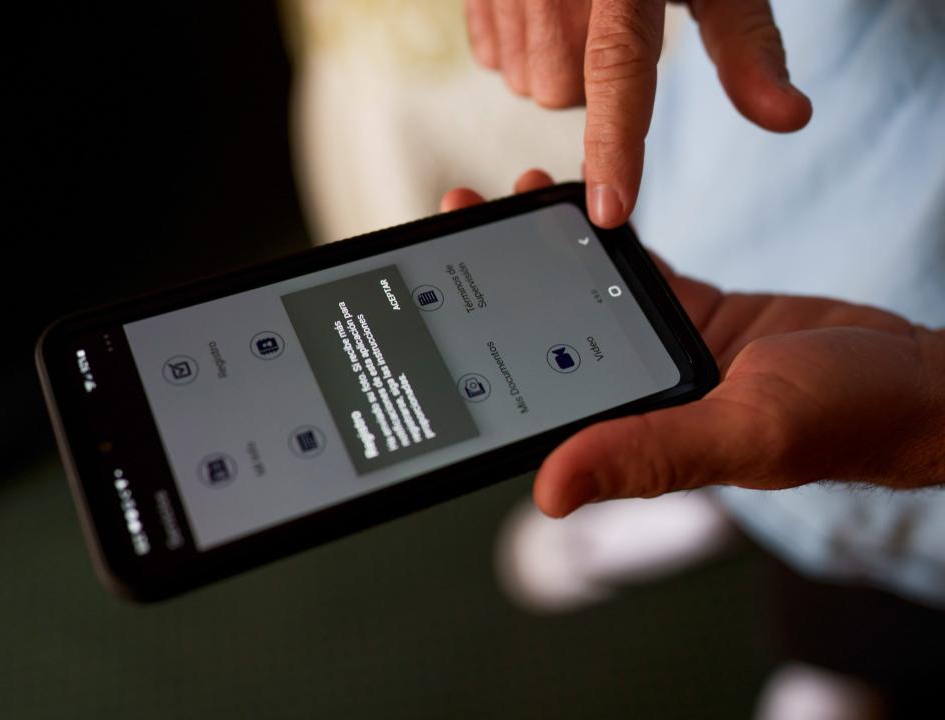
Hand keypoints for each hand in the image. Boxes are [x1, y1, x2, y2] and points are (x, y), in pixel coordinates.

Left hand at [443, 171, 944, 516]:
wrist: (914, 376)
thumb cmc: (844, 419)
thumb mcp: (744, 434)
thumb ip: (652, 454)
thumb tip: (548, 491)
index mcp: (635, 436)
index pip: (538, 405)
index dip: (480, 359)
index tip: (439, 302)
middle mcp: (637, 396)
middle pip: (546, 338)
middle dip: (496, 283)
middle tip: (458, 222)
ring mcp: (660, 351)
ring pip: (583, 297)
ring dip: (544, 251)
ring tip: (507, 198)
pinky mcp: (690, 314)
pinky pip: (632, 270)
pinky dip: (603, 239)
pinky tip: (570, 207)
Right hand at [464, 0, 812, 226]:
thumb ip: (746, 47)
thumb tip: (788, 117)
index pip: (618, 67)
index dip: (615, 143)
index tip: (610, 208)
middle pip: (563, 92)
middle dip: (586, 79)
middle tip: (607, 27)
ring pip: (527, 84)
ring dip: (553, 66)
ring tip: (573, 13)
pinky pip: (493, 59)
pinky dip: (520, 48)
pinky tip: (540, 11)